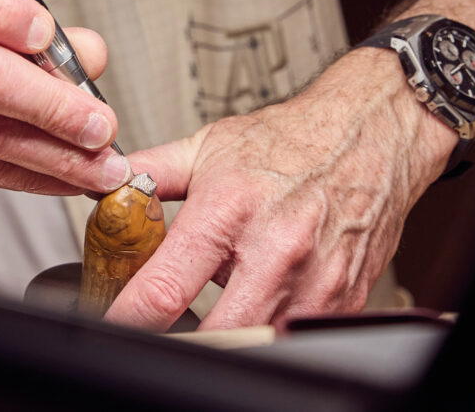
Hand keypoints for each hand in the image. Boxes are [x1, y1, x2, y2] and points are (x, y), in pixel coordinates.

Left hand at [107, 48, 456, 331]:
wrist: (369, 133)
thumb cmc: (291, 140)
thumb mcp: (208, 145)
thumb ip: (151, 172)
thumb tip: (105, 188)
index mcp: (230, 208)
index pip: (166, 287)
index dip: (129, 317)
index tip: (115, 322)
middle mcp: (275, 249)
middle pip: (214, 335)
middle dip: (183, 339)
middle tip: (167, 326)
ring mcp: (314, 279)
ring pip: (257, 341)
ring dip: (231, 332)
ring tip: (220, 305)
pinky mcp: (343, 298)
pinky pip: (296, 334)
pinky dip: (272, 325)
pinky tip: (263, 298)